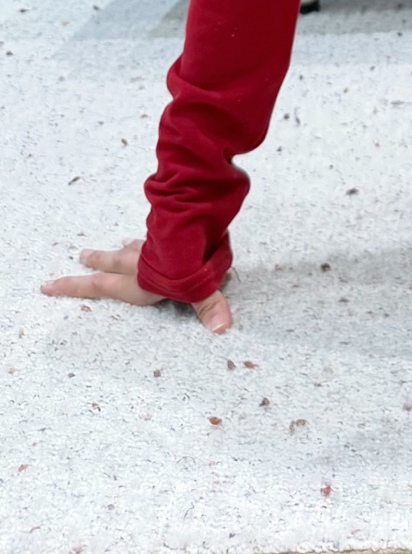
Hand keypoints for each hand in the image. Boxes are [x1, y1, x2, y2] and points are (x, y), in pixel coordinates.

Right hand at [41, 237, 231, 332]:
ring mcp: (147, 243)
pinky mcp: (161, 228)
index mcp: (135, 283)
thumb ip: (210, 307)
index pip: (98, 287)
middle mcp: (136, 262)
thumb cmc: (185, 263)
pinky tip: (150, 231)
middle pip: (108, 262)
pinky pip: (150, 233)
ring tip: (117, 245)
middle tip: (80, 256)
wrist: (189, 225)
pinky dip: (147, 235)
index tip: (48, 285)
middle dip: (95, 262)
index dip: (72, 287)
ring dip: (120, 247)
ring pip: (129, 246)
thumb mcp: (198, 289)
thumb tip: (222, 328)